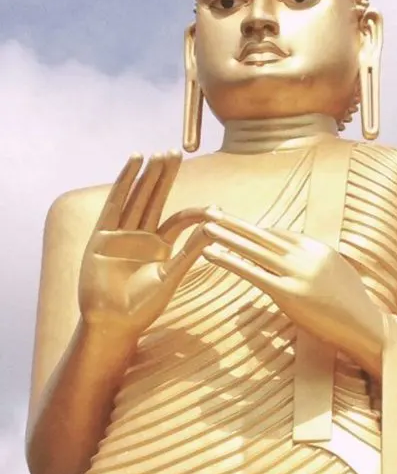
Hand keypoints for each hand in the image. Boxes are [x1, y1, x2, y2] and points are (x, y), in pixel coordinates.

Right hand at [79, 153, 207, 338]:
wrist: (113, 322)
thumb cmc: (143, 307)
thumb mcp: (171, 277)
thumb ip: (190, 252)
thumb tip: (215, 229)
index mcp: (160, 247)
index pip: (179, 219)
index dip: (196, 211)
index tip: (215, 207)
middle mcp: (141, 236)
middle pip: (156, 198)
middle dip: (165, 176)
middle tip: (176, 151)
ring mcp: (121, 233)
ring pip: (137, 196)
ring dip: (147, 175)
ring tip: (157, 153)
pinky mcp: (103, 234)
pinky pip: (115, 202)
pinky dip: (124, 182)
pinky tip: (133, 163)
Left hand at [203, 211, 384, 376]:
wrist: (366, 326)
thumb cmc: (353, 306)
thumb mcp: (338, 274)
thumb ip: (317, 263)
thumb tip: (300, 260)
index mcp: (318, 249)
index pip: (281, 235)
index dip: (257, 231)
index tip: (239, 226)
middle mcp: (306, 256)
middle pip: (263, 236)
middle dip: (236, 224)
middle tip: (213, 212)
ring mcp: (297, 274)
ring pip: (254, 250)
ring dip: (227, 237)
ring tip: (206, 228)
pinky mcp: (288, 294)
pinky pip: (252, 273)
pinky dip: (229, 261)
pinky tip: (211, 254)